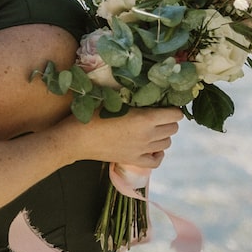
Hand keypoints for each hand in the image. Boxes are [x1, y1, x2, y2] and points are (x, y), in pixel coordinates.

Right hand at [63, 106, 180, 168]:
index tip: (165, 105)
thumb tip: (145, 90)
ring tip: (153, 129)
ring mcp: (141, 150)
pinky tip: (152, 148)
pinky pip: (156, 161)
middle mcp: (147, 136)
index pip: (175, 115)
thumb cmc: (91, 115)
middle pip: (173, 129)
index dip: (173, 108)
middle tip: (158, 115)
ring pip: (166, 144)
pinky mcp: (133, 161)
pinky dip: (158, 154)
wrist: (76, 139)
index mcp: (145, 119)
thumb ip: (132, 97)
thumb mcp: (113, 100)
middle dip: (169, 121)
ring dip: (163, 135)